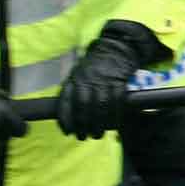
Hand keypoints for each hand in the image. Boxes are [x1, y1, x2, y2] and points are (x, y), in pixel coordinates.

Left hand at [55, 21, 156, 141]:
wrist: (115, 48)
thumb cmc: (94, 66)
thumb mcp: (78, 74)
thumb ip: (73, 92)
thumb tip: (67, 118)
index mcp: (74, 78)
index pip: (66, 100)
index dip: (65, 119)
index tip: (67, 131)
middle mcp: (87, 79)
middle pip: (83, 106)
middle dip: (83, 125)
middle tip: (83, 137)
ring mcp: (104, 80)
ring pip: (101, 106)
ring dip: (99, 124)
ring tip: (97, 134)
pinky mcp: (119, 81)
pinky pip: (117, 101)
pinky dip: (115, 116)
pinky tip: (113, 125)